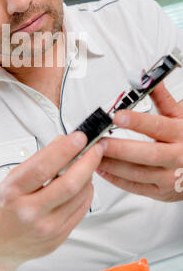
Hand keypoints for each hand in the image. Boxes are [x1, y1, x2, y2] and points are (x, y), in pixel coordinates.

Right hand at [0, 130, 104, 270]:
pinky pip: (81, 210)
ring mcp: (45, 228)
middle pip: (68, 184)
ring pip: (79, 196)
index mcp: (13, 192)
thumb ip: (38, 161)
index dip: (65, 150)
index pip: (43, 167)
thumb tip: (64, 141)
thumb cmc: (5, 207)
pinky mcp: (58, 238)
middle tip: (95, 148)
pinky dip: (86, 192)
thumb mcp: (12, 179)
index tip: (79, 137)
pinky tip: (83, 184)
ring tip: (87, 165)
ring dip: (88, 176)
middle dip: (87, 162)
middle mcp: (29, 212)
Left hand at [97, 82, 182, 201]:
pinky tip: (102, 169)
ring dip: (114, 165)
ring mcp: (169, 177)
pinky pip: (136, 187)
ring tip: (95, 154)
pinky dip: (116, 179)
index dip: (137, 121)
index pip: (158, 127)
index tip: (118, 116)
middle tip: (100, 142)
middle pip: (147, 154)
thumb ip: (162, 99)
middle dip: (121, 149)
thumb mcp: (179, 116)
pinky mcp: (160, 191)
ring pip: (138, 173)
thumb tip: (147, 78)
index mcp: (181, 134)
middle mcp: (177, 157)